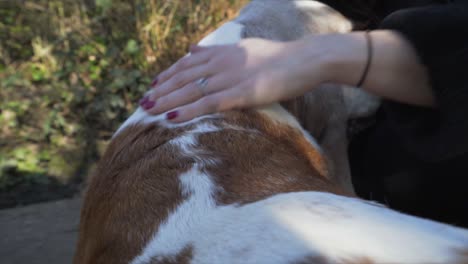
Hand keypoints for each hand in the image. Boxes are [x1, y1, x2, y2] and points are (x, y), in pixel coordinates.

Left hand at [141, 37, 331, 121]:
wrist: (306, 59)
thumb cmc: (280, 56)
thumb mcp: (245, 47)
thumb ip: (218, 49)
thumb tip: (194, 48)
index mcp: (224, 52)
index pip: (188, 63)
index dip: (169, 74)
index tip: (154, 85)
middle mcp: (222, 62)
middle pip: (184, 76)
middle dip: (161, 90)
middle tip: (142, 102)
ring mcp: (232, 77)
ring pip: (191, 90)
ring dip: (166, 100)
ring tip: (147, 110)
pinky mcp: (243, 93)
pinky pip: (209, 103)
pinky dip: (188, 110)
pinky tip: (171, 118)